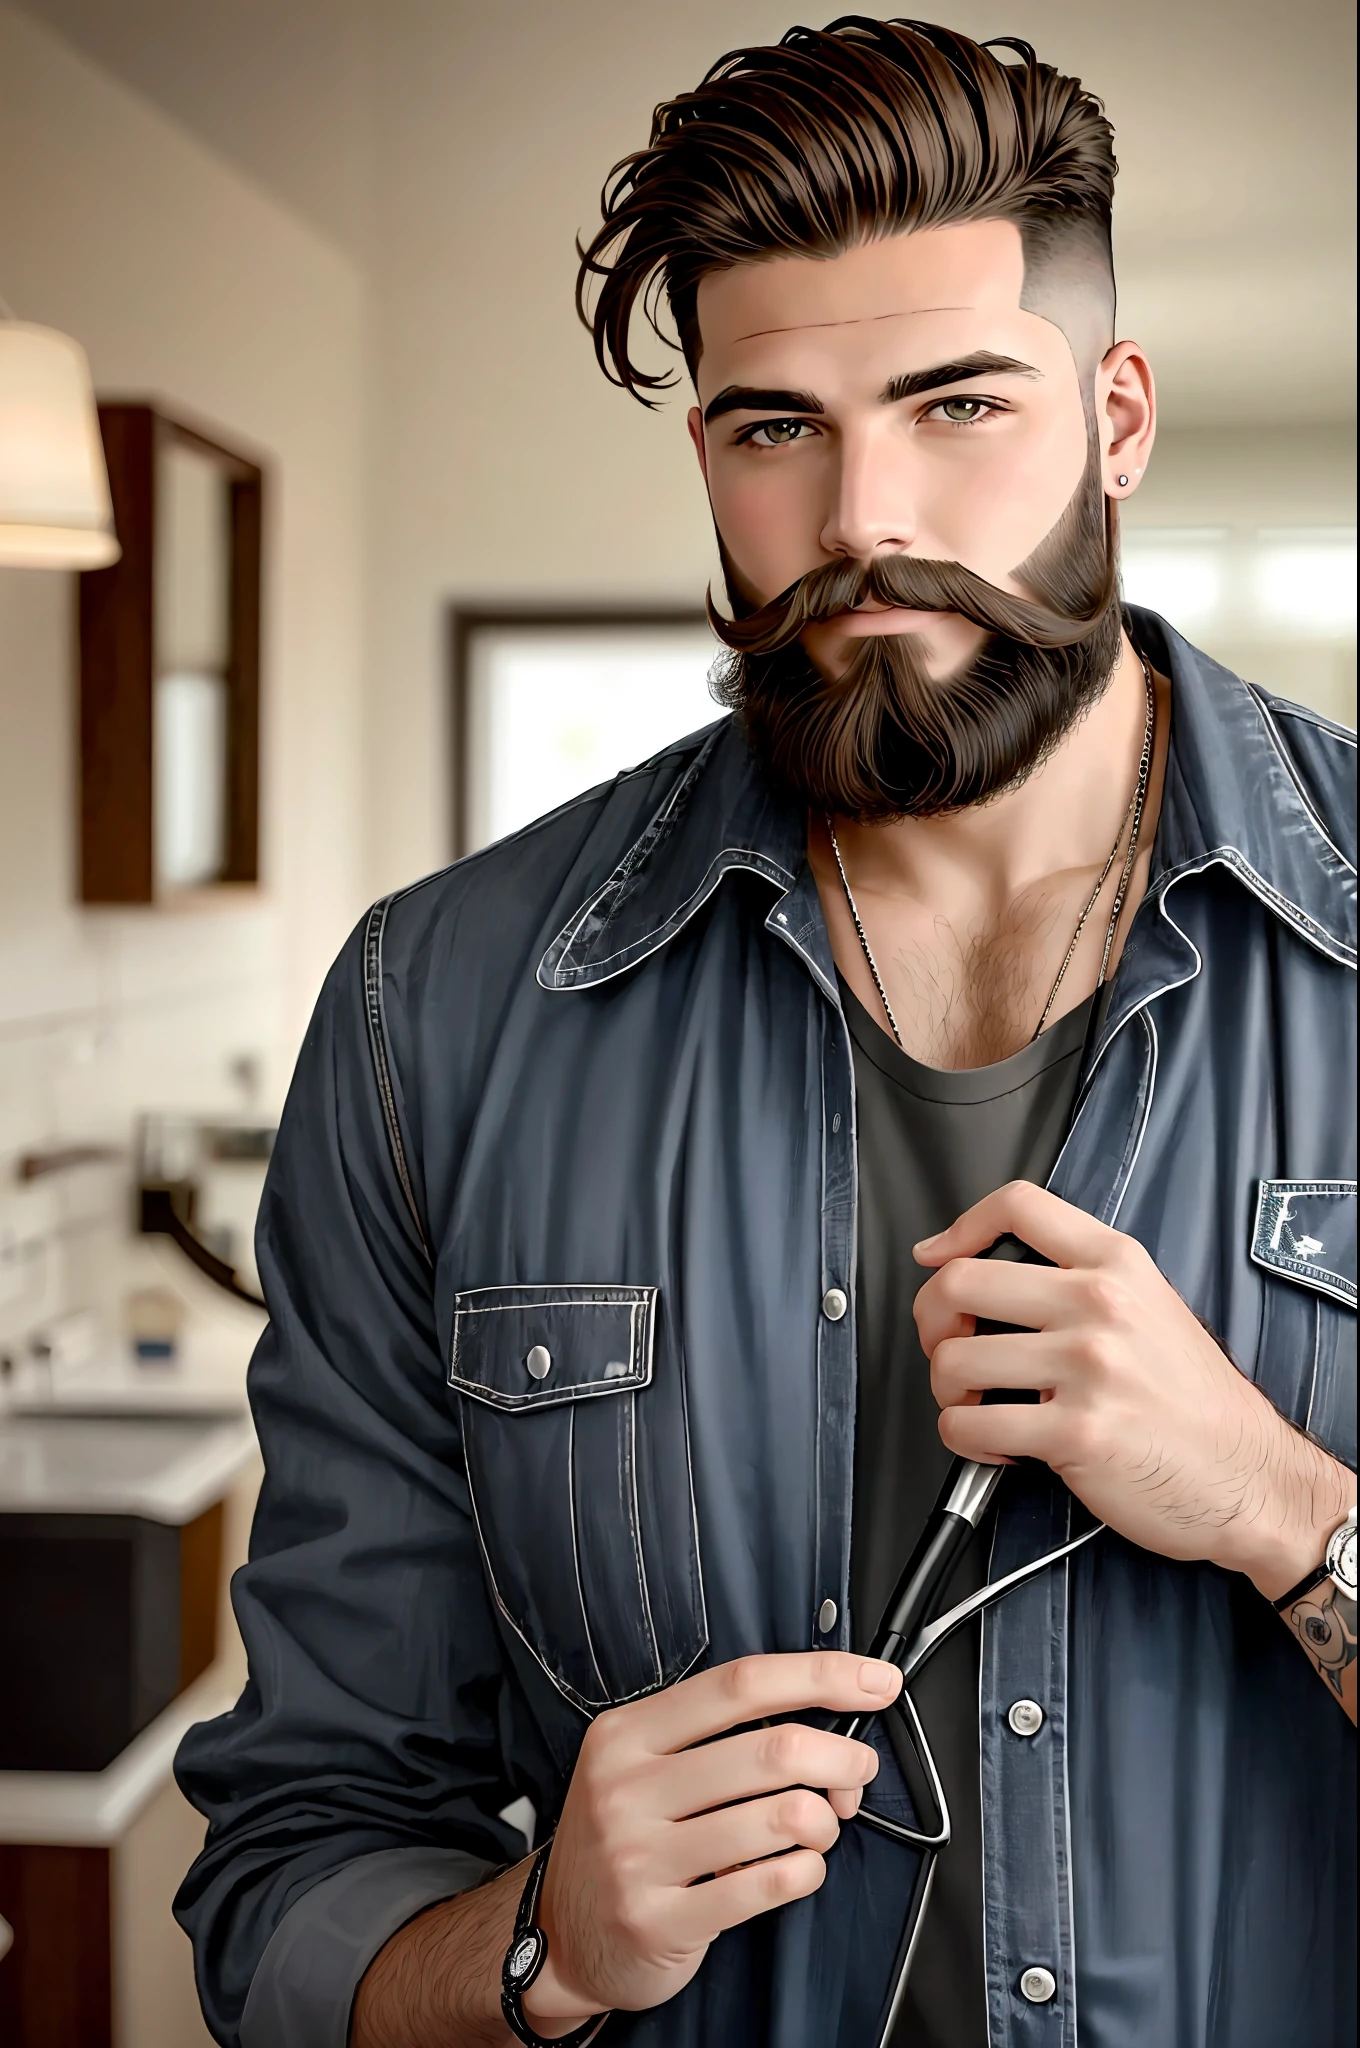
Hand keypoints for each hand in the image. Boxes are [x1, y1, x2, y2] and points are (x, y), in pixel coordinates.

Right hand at [521, 1652, 900, 2031]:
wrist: (560, 1936)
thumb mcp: (645, 1766)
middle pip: (772, 1750)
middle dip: (841, 1758)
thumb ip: (721, 1739)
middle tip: (855, 1773)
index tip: (876, 1681)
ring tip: (818, 1827)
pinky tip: (797, 1868)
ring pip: (780, 1819)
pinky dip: (806, 1871)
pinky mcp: (658, 1921)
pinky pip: (767, 1885)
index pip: (740, 1684)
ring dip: (825, 1822)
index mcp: (627, 1733)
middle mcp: (625, 1788)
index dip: (820, 1676)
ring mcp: (637, 1857)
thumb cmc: (626, 1837)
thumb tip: (829, 1722)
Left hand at [913, 1181, 1352, 1601]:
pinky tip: (998, 1444)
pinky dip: (965, 1439)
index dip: (960, 1226)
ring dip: (948, 1390)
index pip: (1018, 1205)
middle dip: (932, 1320)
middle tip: (947, 1345)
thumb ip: (1083, 1279)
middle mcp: (1100, 1304)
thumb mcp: (1152, 1305)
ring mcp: (1088, 1367)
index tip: (936, 1256)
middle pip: (960, 1281)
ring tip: (979, 1403)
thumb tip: (993, 1272)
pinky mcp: (1075, 1433)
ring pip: (954, 1359)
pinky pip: (969, 1425)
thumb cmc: (1194, 1401)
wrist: (1248, 1476)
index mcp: (1116, 1264)